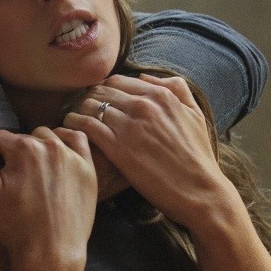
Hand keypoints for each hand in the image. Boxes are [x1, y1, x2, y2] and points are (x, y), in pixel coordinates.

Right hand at [0, 127, 96, 268]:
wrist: (52, 253)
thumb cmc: (19, 227)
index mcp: (24, 149)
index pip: (0, 138)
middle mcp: (50, 147)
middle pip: (25, 137)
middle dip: (18, 152)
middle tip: (17, 179)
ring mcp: (72, 157)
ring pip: (49, 137)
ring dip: (40, 147)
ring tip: (36, 173)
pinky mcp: (87, 169)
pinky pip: (78, 140)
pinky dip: (67, 141)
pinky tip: (59, 153)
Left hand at [63, 74, 235, 228]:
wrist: (201, 192)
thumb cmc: (198, 158)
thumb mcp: (195, 115)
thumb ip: (176, 89)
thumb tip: (146, 78)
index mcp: (161, 96)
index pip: (118, 81)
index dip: (103, 90)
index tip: (96, 100)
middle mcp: (144, 106)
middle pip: (101, 91)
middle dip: (87, 98)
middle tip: (79, 110)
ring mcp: (130, 126)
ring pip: (90, 105)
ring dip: (77, 111)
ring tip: (72, 121)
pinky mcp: (118, 148)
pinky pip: (85, 126)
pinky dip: (74, 125)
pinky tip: (69, 132)